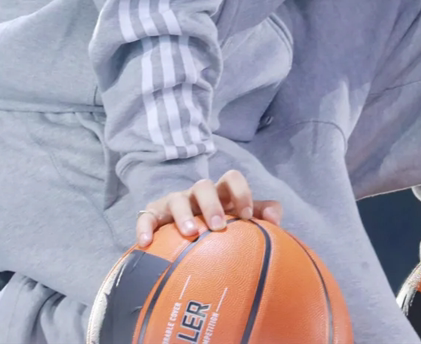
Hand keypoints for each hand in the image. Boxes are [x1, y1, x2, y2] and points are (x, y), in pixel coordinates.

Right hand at [136, 169, 282, 244]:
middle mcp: (196, 194)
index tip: (246, 216)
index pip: (232, 178)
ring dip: (184, 214)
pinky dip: (146, 226)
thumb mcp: (238, 217)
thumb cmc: (216, 227)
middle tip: (218, 227)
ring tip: (191, 233)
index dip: (241, 192)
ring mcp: (174, 202)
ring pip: (177, 199)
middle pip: (203, 185)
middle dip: (212, 204)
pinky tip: (147, 242)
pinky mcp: (154, 214)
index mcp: (219, 193)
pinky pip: (146, 216)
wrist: (179, 237)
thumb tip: (275, 219)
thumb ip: (261, 214)